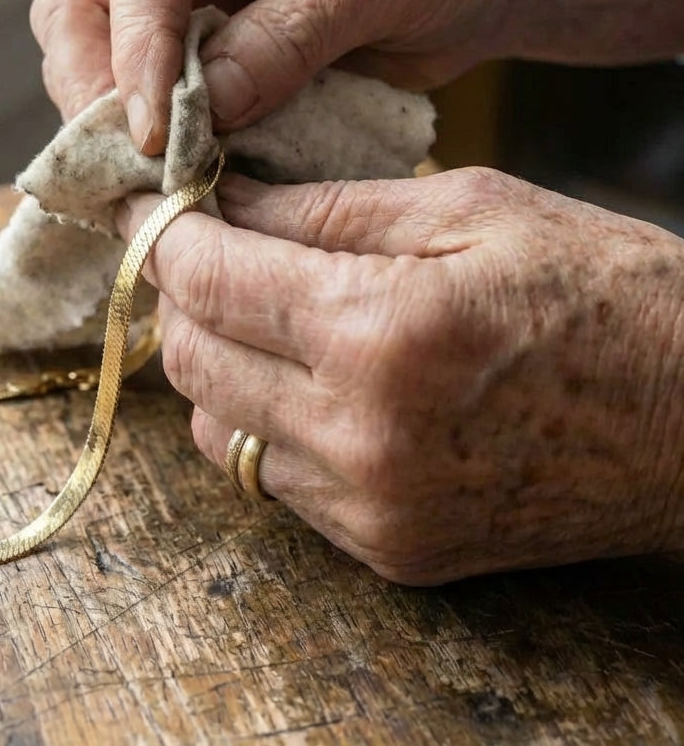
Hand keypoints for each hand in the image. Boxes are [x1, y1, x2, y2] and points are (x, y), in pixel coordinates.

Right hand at [31, 0, 683, 153]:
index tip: (154, 132)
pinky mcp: (195, 25)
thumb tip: (201, 111)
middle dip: (99, 85)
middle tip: (132, 163)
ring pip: (91, 40)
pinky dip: (143, 124)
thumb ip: (286, 40)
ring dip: (110, 112)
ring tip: (147, 173)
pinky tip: (168, 164)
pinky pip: (137, 77)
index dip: (137, 50)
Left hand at [116, 169, 683, 583]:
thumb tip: (226, 201)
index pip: (208, 278)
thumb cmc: (605, 293)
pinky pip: (273, 481)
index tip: (149, 203)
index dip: (164, 232)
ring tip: (263, 314)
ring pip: (216, 430)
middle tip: (207, 248)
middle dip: (181, 294)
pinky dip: (265, 423)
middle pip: (190, 360)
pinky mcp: (389, 551)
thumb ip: (328, 210)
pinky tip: (309, 380)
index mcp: (381, 332)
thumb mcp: (471, 210)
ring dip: (216, 364)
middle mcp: (360, 437)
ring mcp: (371, 509)